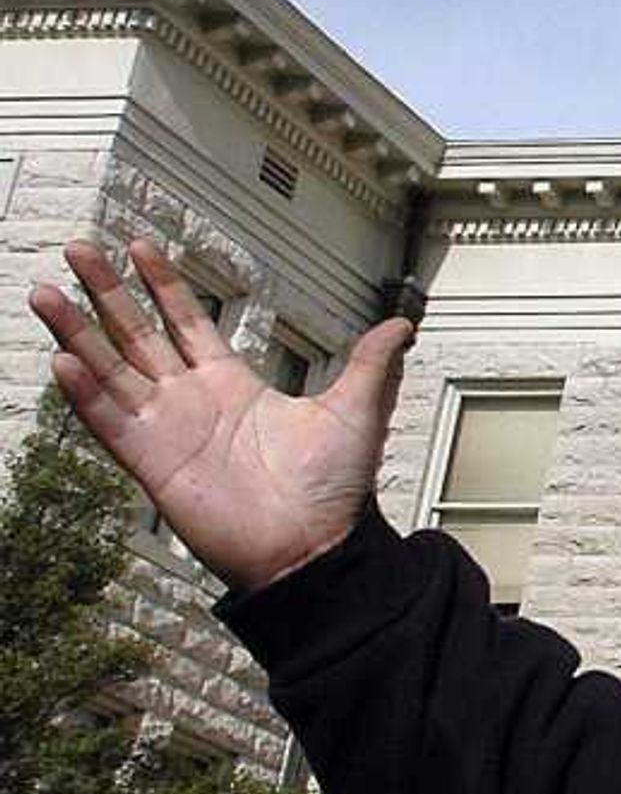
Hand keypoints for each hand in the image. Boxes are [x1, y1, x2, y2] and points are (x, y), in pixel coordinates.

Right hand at [25, 237, 411, 593]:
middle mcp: (191, 402)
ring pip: (109, 369)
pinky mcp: (151, 462)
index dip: (163, 285)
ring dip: (77, 332)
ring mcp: (166, 429)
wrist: (314, 547)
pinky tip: (63, 359)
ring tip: (46, 292)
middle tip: (79, 250)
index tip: (141, 247)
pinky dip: (83, 392)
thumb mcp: (356, 413)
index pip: (186, 322)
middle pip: (136, 334)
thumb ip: (371, 365)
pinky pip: (108, 420)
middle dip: (107, 292)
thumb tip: (402, 326)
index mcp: (232, 385)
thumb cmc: (332, 491)